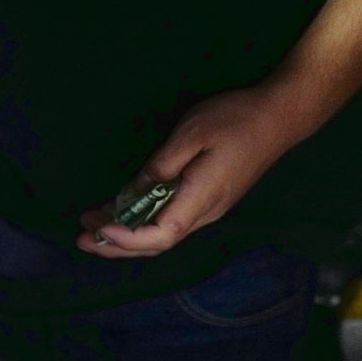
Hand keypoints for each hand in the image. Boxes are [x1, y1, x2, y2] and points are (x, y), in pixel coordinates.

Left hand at [78, 86, 303, 258]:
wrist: (281, 115)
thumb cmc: (236, 119)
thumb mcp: (192, 134)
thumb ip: (161, 166)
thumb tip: (135, 191)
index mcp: (202, 199)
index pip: (160, 236)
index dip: (127, 239)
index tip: (100, 227)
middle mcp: (205, 213)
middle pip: (156, 243)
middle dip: (116, 245)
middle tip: (80, 238)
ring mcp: (208, 208)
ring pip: (161, 233)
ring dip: (125, 233)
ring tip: (90, 224)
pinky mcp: (206, 199)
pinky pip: (168, 219)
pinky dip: (141, 220)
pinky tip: (119, 211)